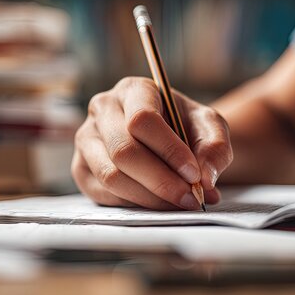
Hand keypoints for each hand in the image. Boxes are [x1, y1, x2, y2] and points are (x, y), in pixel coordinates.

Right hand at [71, 77, 233, 209]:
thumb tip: (203, 176)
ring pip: (111, 175)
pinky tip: (155, 202)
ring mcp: (86, 138)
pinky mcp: (80, 167)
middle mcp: (102, 109)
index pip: (142, 120)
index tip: (194, 175)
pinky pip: (102, 192)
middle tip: (189, 199)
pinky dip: (133, 203)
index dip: (169, 150)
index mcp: (132, 90)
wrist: (163, 135)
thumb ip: (214, 147)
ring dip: (148, 197)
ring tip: (176, 204)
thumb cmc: (183, 125)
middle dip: (160, 181)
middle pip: (124, 151)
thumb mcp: (208, 126)